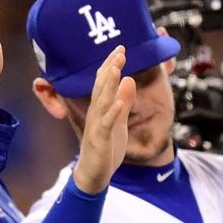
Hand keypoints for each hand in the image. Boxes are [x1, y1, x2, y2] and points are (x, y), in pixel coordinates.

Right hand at [72, 48, 135, 193]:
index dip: (112, 65)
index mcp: (101, 108)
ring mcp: (96, 126)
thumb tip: (129, 80)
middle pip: (102, 87)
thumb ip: (123, 102)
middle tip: (119, 50)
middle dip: (110, 68)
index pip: (105, 83)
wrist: (94, 174)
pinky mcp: (99, 140)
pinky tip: (119, 102)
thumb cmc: (106, 147)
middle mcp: (96, 113)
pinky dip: (112, 112)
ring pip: (102, 101)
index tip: (120, 48)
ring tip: (116, 68)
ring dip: (108, 84)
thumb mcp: (119, 121)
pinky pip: (106, 124)